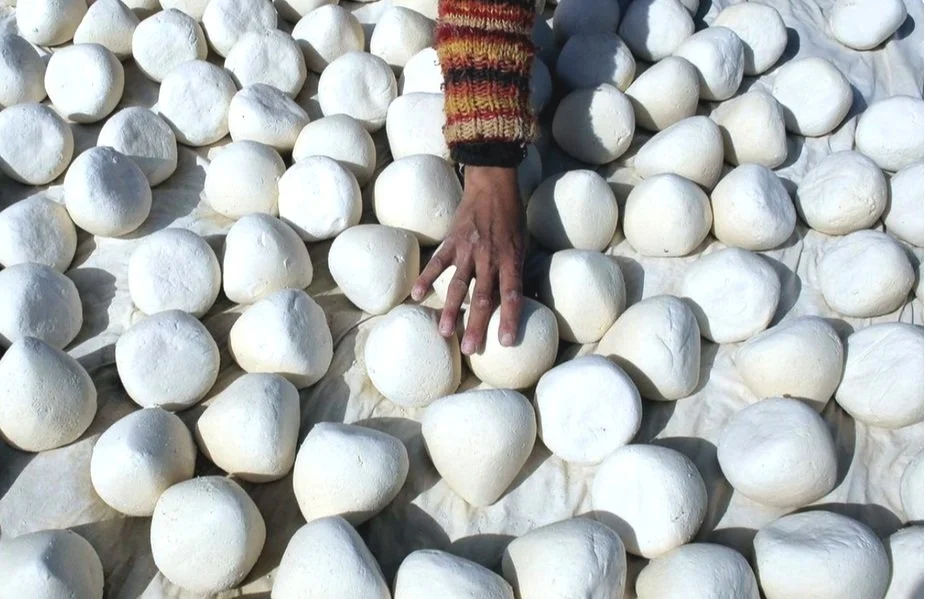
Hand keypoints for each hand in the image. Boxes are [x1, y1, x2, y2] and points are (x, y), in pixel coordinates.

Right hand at [411, 166, 524, 354]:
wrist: (492, 185)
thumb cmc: (511, 218)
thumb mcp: (522, 244)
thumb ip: (514, 271)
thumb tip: (512, 301)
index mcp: (510, 259)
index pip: (512, 294)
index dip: (509, 318)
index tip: (506, 341)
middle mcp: (489, 258)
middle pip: (483, 297)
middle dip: (476, 325)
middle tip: (471, 349)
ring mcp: (468, 250)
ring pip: (458, 285)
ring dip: (450, 310)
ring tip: (444, 332)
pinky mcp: (452, 242)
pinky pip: (437, 263)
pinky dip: (426, 278)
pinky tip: (416, 295)